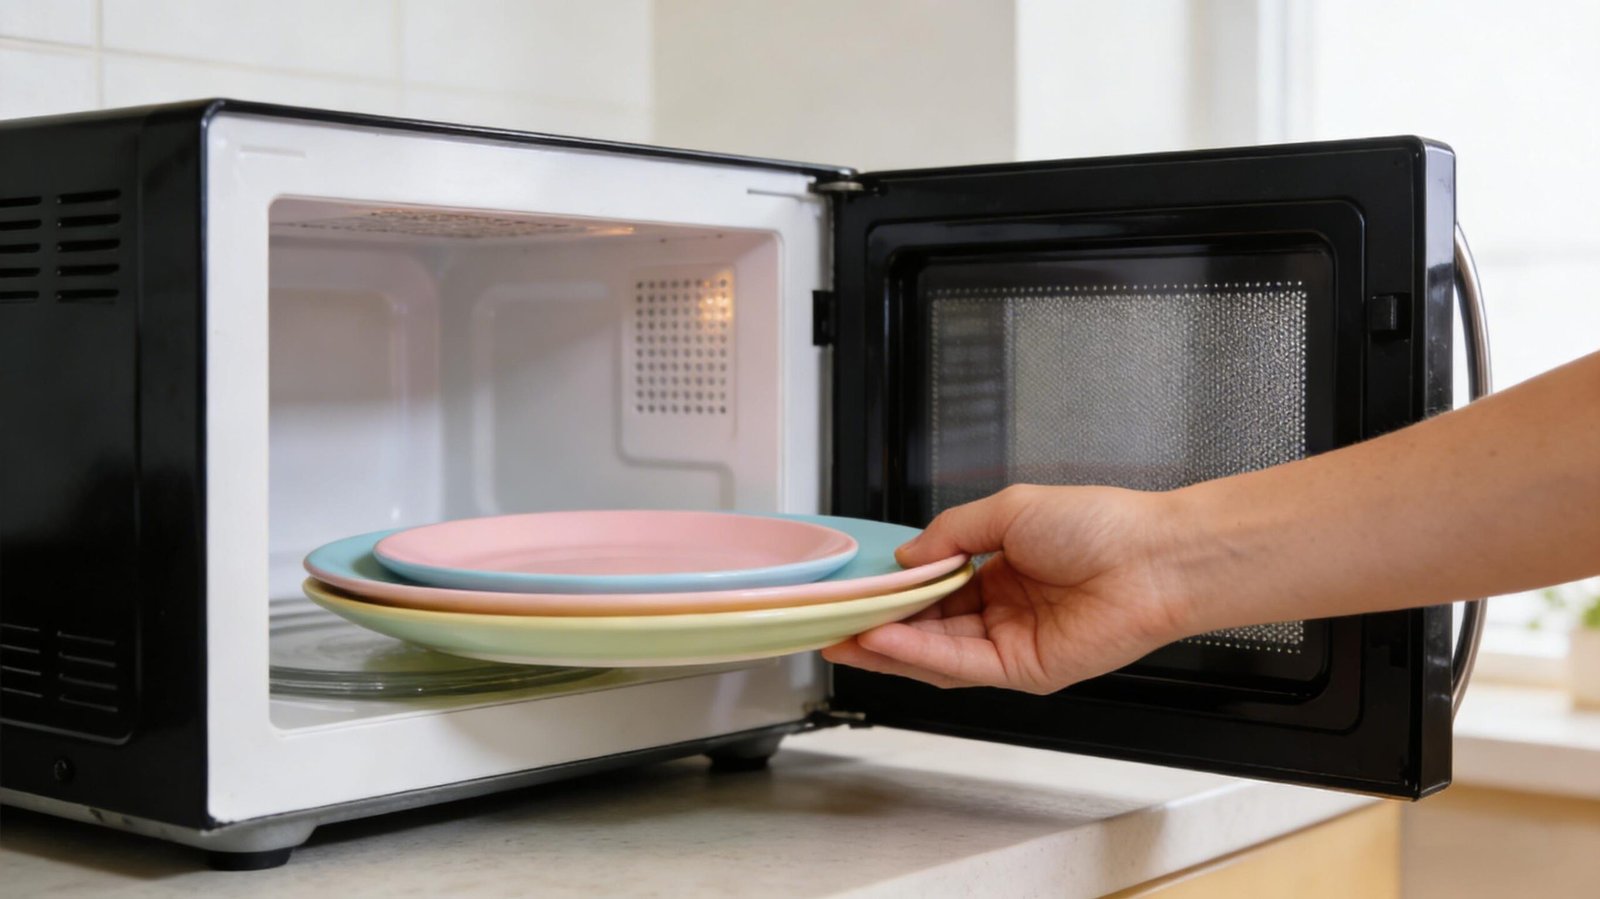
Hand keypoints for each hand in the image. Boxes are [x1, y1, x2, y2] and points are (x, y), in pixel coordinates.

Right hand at [822, 485, 1193, 694]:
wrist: (1153, 558)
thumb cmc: (1100, 524)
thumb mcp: (1008, 510)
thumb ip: (951, 533)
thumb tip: (906, 556)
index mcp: (1001, 569)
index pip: (933, 588)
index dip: (892, 591)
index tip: (853, 588)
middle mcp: (1003, 611)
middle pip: (927, 627)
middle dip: (877, 626)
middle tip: (831, 623)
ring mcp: (1011, 644)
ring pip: (935, 653)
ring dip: (887, 647)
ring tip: (842, 637)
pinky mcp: (1023, 671)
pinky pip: (960, 665)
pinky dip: (919, 654)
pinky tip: (884, 639)